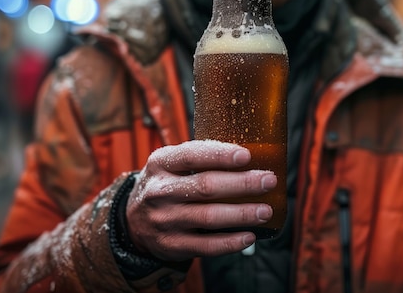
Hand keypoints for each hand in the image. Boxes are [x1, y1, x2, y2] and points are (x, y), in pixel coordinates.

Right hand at [125, 140, 276, 261]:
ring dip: (242, 214)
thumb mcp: (170, 164)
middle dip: (242, 184)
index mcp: (160, 163)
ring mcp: (164, 220)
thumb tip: (249, 157)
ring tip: (265, 210)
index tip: (247, 155)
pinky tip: (250, 236)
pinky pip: (206, 246)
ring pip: (209, 217)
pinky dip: (230, 242)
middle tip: (269, 180)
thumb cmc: (166, 185)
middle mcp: (160, 192)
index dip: (220, 155)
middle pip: (206, 187)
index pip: (191, 155)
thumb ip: (199, 159)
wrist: (133, 221)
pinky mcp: (171, 245)